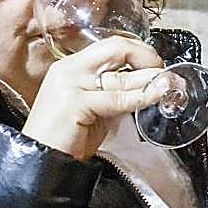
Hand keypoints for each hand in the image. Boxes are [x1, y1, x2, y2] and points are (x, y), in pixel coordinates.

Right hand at [21, 34, 173, 160]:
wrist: (41, 161)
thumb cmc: (65, 140)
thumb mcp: (94, 110)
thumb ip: (114, 95)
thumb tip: (145, 86)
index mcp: (70, 67)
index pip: (109, 45)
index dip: (136, 51)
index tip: (154, 63)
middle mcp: (69, 69)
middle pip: (115, 48)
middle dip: (145, 56)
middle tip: (164, 69)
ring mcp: (70, 84)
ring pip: (120, 75)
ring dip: (149, 78)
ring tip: (167, 83)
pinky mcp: (75, 103)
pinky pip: (116, 98)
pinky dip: (139, 97)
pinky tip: (152, 97)